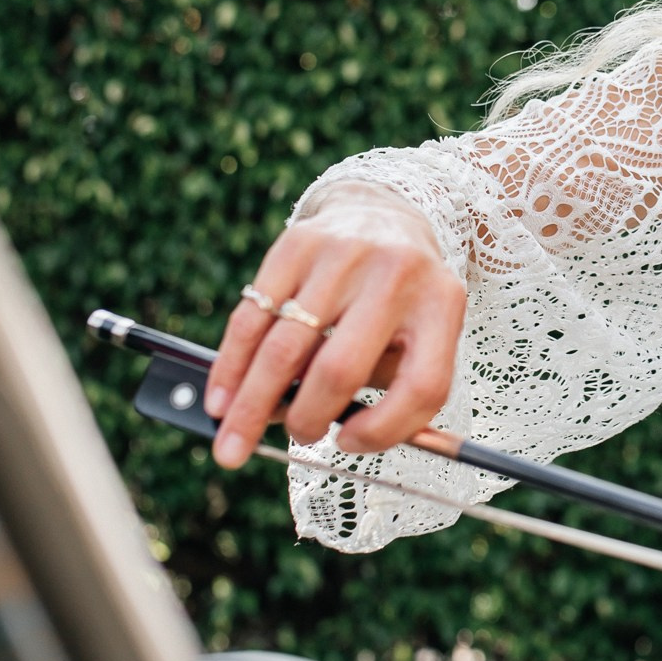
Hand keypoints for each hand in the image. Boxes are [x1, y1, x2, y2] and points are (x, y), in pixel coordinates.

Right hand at [201, 186, 466, 467]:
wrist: (382, 216)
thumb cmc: (400, 302)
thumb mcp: (419, 337)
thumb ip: (385, 389)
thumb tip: (318, 431)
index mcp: (441, 305)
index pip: (422, 385)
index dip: (385, 430)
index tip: (350, 443)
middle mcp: (397, 275)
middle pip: (341, 369)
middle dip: (306, 420)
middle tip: (293, 440)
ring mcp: (344, 255)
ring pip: (285, 348)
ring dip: (252, 404)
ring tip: (232, 443)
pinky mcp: (297, 244)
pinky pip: (253, 317)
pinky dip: (231, 366)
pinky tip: (220, 398)